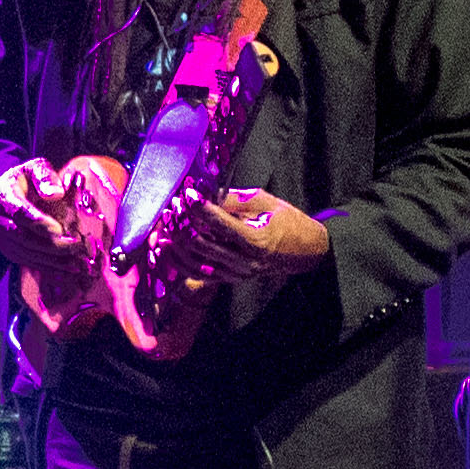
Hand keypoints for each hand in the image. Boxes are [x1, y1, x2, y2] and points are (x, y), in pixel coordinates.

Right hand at [0, 157, 92, 269]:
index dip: (40, 223)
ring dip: (51, 261)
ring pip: (24, 253)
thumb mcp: (35, 168)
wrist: (6, 192)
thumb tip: (55, 193)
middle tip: (76, 247)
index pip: (20, 212)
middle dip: (50, 245)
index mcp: (2, 195)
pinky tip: (65, 272)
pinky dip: (46, 268)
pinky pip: (25, 261)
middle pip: (22, 236)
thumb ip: (45, 177)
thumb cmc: (26, 180)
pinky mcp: (6, 248)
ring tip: (76, 265)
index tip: (61, 229)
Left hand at [176, 186, 331, 285]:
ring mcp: (235, 273)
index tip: (187, 193)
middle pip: (200, 243)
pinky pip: (195, 274)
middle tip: (174, 205)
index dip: (198, 207)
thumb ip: (232, 198)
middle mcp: (245, 261)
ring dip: (175, 240)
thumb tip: (201, 189)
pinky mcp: (228, 279)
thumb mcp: (265, 202)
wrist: (305, 251)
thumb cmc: (286, 222)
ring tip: (167, 221)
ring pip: (193, 260)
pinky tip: (165, 245)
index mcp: (256, 240)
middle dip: (182, 222)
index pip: (218, 223)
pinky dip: (177, 260)